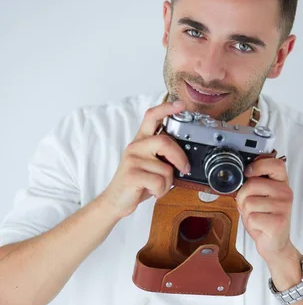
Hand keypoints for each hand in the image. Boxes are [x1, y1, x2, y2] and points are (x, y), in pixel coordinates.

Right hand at [99, 99, 189, 218]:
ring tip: (158, 186)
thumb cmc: (136, 183)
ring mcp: (133, 160)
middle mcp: (136, 147)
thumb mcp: (149, 164)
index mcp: (141, 141)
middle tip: (184, 169)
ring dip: (167, 183)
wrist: (115, 200)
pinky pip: (159, 182)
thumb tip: (185, 156)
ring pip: (165, 168)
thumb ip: (162, 155)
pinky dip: (161, 191)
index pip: (151, 116)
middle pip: (165, 142)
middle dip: (180, 158)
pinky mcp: (132, 175)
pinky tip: (153, 192)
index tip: (180, 104)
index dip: (166, 108)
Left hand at [235, 156, 293, 260]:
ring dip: (246, 212)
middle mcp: (285, 193)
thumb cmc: (265, 218)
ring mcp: (283, 208)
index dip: (258, 165)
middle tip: (250, 207)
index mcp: (282, 183)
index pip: (275, 163)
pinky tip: (260, 226)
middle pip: (252, 184)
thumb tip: (239, 175)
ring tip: (257, 217)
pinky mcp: (278, 223)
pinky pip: (251, 217)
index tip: (248, 172)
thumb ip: (254, 184)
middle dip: (242, 196)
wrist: (275, 244)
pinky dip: (251, 224)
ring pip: (249, 202)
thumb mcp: (260, 197)